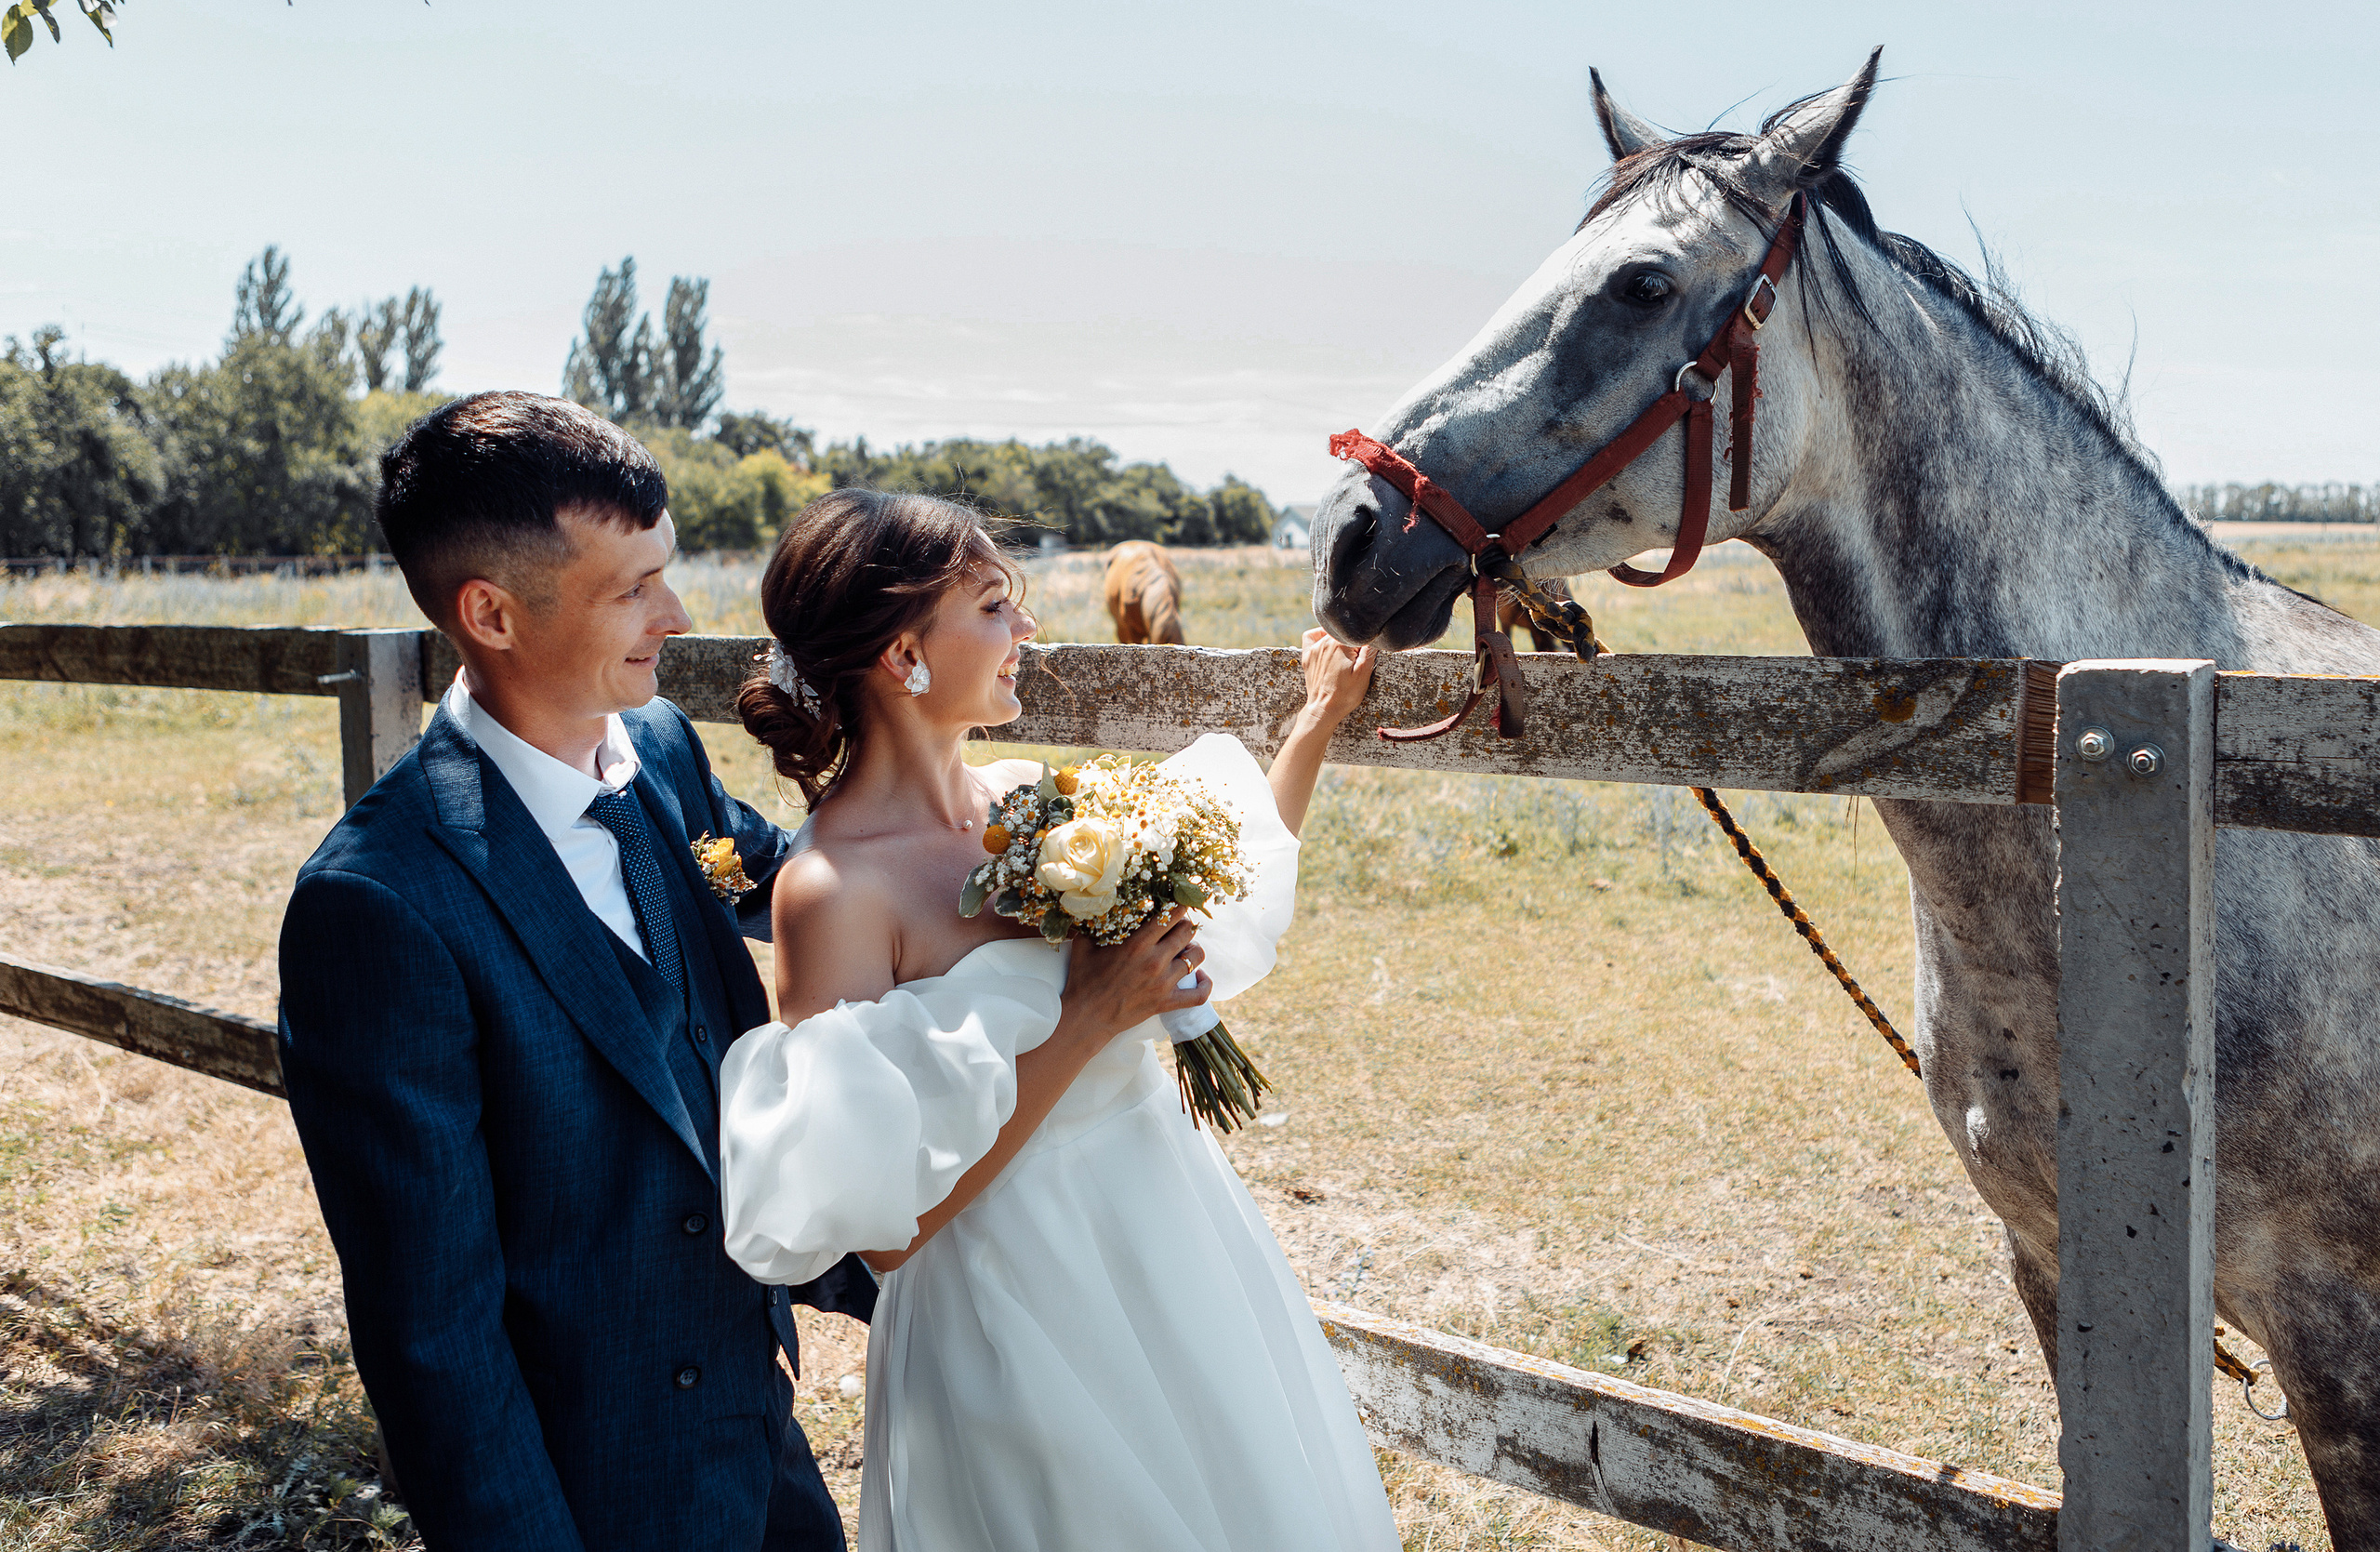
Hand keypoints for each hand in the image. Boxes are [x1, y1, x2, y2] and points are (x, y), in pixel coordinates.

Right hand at [1057, 906, 1209, 1050]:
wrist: (1086, 1017)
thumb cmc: (1083, 980)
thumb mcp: (1084, 945)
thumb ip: (1095, 924)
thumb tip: (1095, 905)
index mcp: (1137, 943)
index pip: (1170, 915)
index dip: (1179, 905)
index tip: (1178, 901)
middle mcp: (1154, 961)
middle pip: (1187, 932)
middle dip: (1185, 925)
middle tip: (1178, 926)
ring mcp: (1163, 983)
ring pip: (1196, 957)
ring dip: (1193, 949)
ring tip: (1184, 948)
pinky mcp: (1167, 1002)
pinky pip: (1199, 995)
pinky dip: (1204, 985)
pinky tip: (1199, 976)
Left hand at [1297, 627, 1375, 730]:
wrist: (1324, 709)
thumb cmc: (1345, 694)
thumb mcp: (1364, 674)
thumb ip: (1370, 651)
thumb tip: (1373, 637)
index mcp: (1341, 644)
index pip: (1358, 635)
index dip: (1365, 645)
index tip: (1363, 658)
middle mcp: (1326, 642)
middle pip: (1345, 634)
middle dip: (1353, 644)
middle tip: (1354, 663)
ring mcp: (1315, 648)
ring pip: (1331, 634)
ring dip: (1340, 642)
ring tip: (1344, 659)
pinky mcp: (1308, 656)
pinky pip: (1311, 636)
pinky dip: (1319, 636)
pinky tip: (1326, 643)